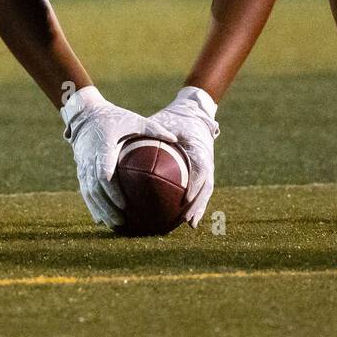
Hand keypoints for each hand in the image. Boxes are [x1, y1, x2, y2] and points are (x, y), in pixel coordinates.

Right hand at [63, 86, 175, 229]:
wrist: (85, 115)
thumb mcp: (134, 120)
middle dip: (106, 207)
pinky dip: (92, 206)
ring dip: (99, 210)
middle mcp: (90, 159)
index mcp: (103, 148)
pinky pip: (85, 191)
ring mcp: (83, 166)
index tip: (124, 204)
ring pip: (88, 193)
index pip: (104, 174)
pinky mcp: (80, 170)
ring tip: (114, 225)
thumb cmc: (114, 117)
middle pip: (95, 189)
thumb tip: (175, 138)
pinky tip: (101, 219)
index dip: (112, 191)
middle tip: (121, 221)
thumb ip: (154, 129)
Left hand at [145, 86, 218, 227]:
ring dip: (198, 208)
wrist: (193, 112)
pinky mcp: (204, 170)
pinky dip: (193, 203)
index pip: (201, 169)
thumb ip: (150, 135)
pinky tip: (181, 216)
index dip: (195, 185)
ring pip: (205, 191)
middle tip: (188, 220)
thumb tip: (128, 147)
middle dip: (199, 204)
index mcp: (199, 148)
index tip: (186, 199)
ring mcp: (208, 167)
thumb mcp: (162, 122)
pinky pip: (199, 188)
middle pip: (207, 187)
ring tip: (188, 224)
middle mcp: (207, 160)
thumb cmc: (175, 118)